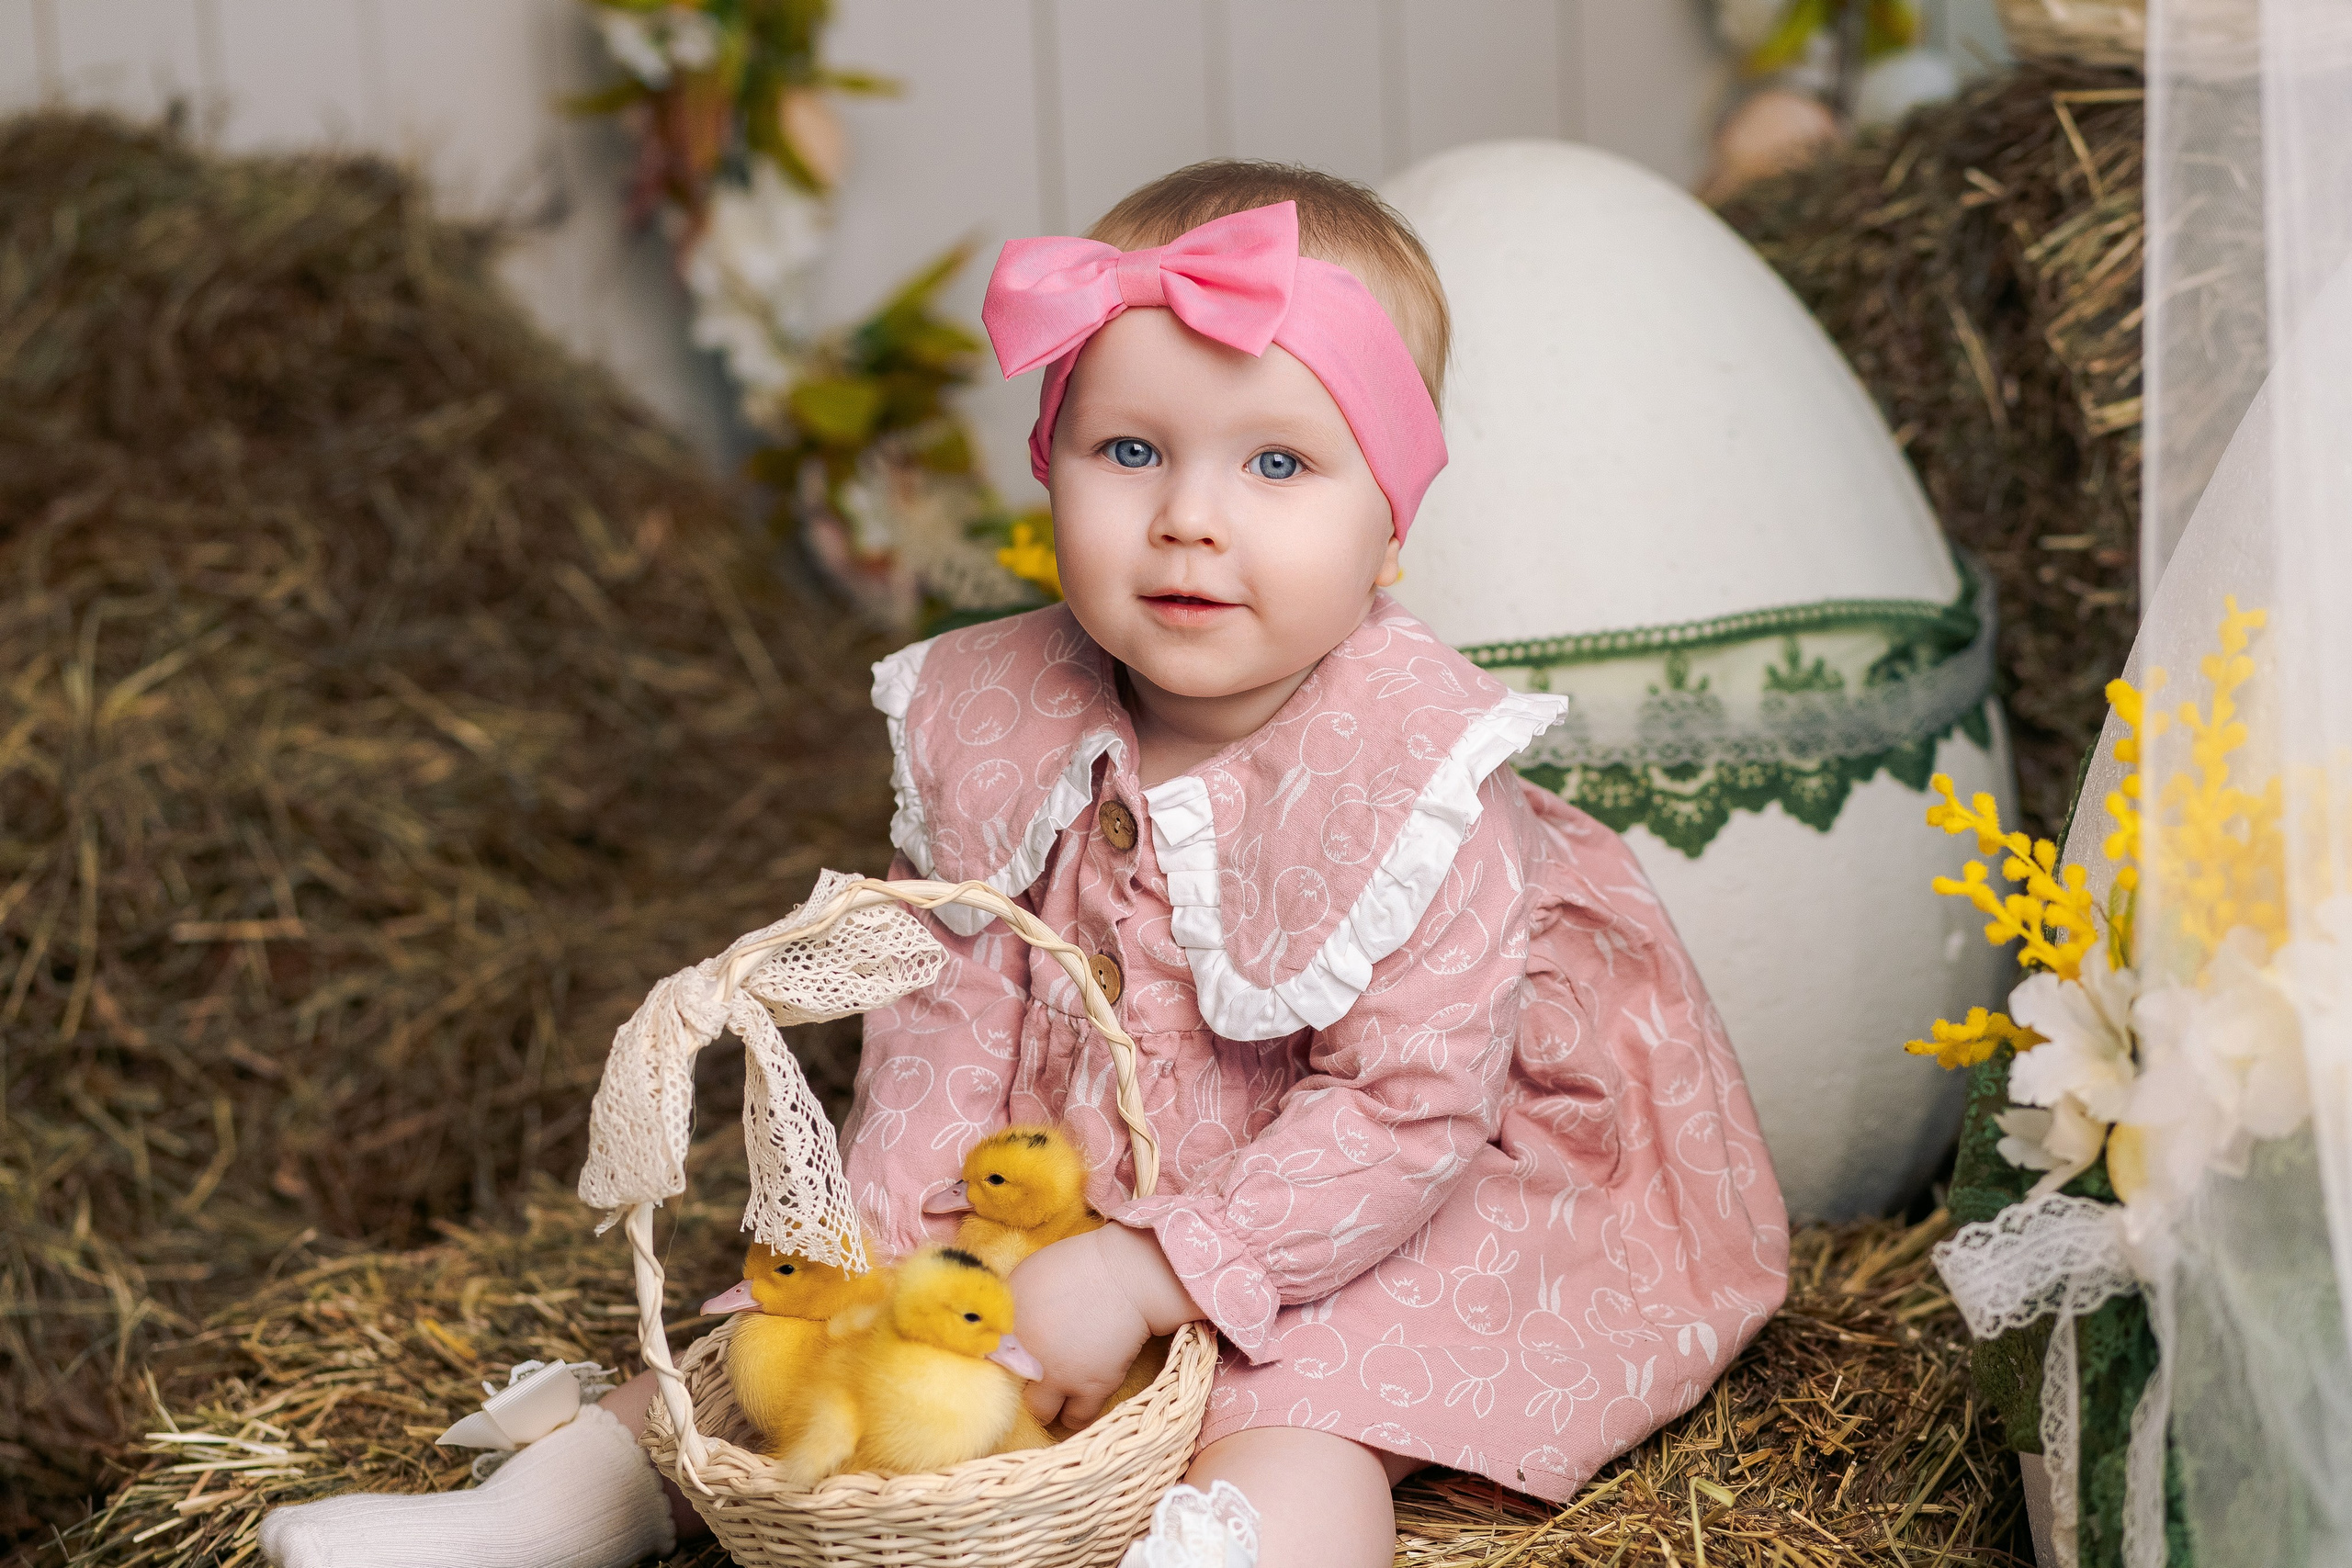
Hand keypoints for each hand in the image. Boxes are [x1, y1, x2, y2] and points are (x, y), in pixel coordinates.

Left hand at [1010, 1223, 1201, 1428]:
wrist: (1126, 1273)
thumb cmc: (1078, 1264)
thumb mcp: (1026, 1275)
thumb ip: (1006, 1308)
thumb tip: (997, 1332)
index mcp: (1006, 1325)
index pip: (985, 1362)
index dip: (998, 1365)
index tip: (1009, 1365)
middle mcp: (1026, 1354)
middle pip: (1009, 1391)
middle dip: (1020, 1387)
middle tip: (1031, 1380)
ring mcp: (1058, 1374)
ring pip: (1041, 1412)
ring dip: (1048, 1405)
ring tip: (1056, 1395)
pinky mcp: (1090, 1387)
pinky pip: (1076, 1419)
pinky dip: (1076, 1413)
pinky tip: (1079, 1402)